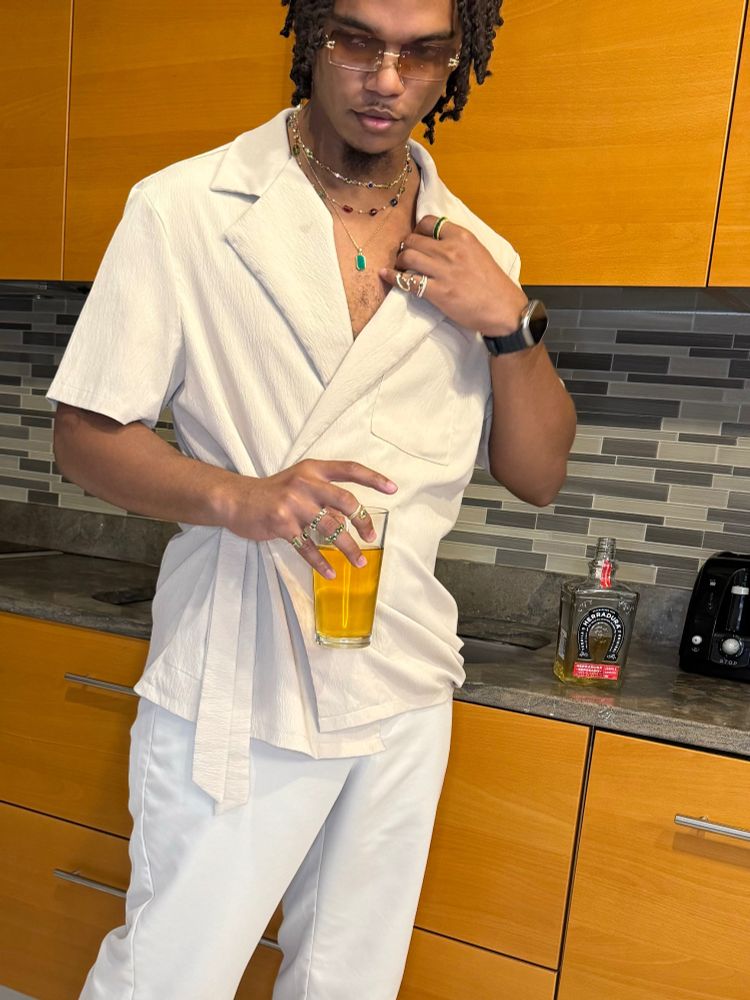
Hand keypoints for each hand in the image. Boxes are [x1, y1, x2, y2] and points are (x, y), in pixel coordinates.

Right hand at [218, 459, 396, 578]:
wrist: (236, 499)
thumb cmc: (273, 493)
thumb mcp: (300, 483)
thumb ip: (324, 496)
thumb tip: (350, 519)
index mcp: (313, 469)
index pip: (350, 469)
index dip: (373, 478)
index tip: (392, 488)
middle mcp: (306, 483)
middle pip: (346, 501)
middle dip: (363, 522)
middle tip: (370, 538)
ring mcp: (293, 503)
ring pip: (331, 528)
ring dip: (348, 548)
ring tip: (358, 562)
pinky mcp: (281, 523)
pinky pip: (307, 547)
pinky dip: (320, 562)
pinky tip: (330, 571)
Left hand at [380, 215, 528, 337]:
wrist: (504, 309)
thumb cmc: (493, 284)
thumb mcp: (478, 253)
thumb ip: (458, 245)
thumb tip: (436, 242)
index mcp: (463, 237)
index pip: (429, 222)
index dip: (418, 230)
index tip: (417, 239)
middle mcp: (452, 250)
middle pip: (414, 239)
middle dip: (405, 247)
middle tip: (405, 256)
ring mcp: (444, 271)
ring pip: (407, 256)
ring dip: (399, 261)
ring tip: (400, 267)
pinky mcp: (438, 292)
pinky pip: (407, 281)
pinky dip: (392, 277)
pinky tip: (385, 275)